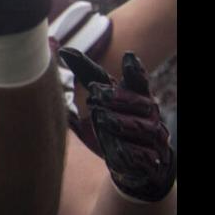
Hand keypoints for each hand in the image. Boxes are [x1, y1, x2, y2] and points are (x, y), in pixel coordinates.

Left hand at [59, 48, 174, 202]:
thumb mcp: (99, 99)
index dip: (134, 70)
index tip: (128, 56)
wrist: (136, 165)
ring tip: (102, 119)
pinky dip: (130, 152)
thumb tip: (62, 48)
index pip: (138, 80)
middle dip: (118, 97)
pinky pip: (142, 155)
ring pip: (141, 127)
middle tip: (94, 92)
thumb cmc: (114, 126)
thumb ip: (85, 76)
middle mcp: (149, 114)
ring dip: (121, 123)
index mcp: (137, 97)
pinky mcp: (151, 159)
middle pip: (139, 101)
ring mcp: (152, 136)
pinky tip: (118, 152)